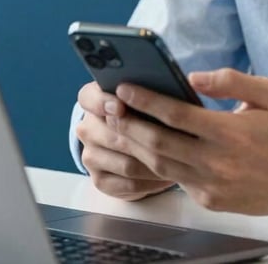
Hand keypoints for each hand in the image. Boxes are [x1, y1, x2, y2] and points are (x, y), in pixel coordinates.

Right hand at [75, 81, 175, 199]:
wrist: (133, 140)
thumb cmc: (144, 109)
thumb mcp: (145, 93)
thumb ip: (151, 87)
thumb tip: (179, 83)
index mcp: (92, 99)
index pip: (88, 97)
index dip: (103, 102)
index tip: (120, 107)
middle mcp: (87, 127)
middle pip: (112, 134)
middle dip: (141, 137)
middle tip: (168, 139)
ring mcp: (91, 156)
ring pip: (125, 162)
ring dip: (154, 163)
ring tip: (180, 160)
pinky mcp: (100, 180)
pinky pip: (128, 184)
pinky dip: (151, 181)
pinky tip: (169, 176)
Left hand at [108, 69, 267, 214]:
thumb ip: (230, 80)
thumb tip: (193, 76)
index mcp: (230, 133)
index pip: (177, 115)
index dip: (147, 101)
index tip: (126, 88)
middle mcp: (218, 163)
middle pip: (160, 144)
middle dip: (130, 125)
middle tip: (110, 107)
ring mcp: (212, 186)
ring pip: (162, 166)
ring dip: (136, 146)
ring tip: (119, 126)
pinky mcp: (211, 201)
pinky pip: (178, 180)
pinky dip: (159, 164)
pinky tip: (147, 148)